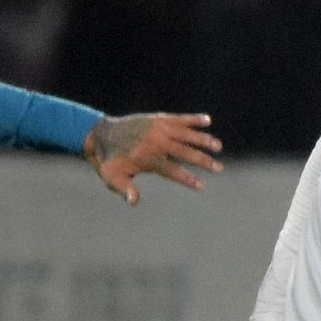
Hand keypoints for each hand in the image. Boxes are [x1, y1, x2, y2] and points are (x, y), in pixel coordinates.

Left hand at [82, 112, 222, 203]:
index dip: (188, 179)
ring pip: (187, 134)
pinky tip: (207, 120)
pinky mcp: (159, 119)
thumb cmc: (109, 161)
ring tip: (218, 147)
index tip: (201, 186)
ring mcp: (160, 129)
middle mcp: (157, 143)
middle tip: (218, 168)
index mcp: (149, 159)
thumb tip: (133, 202)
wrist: (102, 134)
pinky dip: (193, 119)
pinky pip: (180, 119)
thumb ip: (125, 189)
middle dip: (203, 161)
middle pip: (186, 152)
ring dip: (204, 140)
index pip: (174, 171)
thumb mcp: (113, 178)